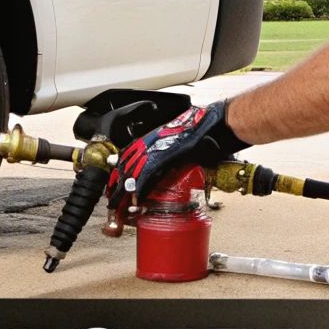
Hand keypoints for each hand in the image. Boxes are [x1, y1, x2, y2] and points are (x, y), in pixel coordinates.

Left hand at [108, 101, 247, 203]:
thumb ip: (173, 158)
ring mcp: (157, 148)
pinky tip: (136, 200)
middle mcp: (152, 142)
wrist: (217, 122)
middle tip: (111, 201)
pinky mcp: (166, 156)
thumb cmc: (205, 131)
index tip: (115, 186)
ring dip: (123, 192)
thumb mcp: (183, 146)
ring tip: (117, 206)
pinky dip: (140, 190)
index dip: (120, 173)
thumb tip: (170, 171)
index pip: (128, 157)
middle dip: (116, 185)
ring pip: (131, 172)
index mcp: (154, 138)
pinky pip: (148, 175)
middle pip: (125, 166)